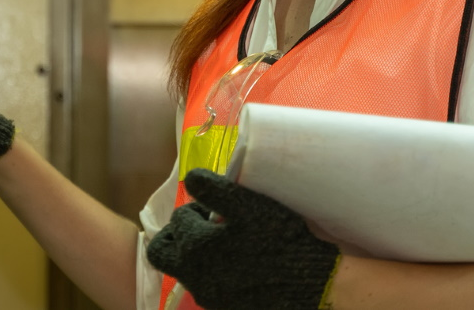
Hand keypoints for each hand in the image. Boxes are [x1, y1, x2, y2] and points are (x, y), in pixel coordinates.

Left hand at [146, 169, 339, 309]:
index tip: (214, 209)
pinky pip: (204, 288)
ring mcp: (207, 297)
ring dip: (193, 255)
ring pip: (183, 272)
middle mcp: (193, 277)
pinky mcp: (223, 309)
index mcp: (194, 249)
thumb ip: (214, 190)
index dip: (196, 208)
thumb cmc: (281, 242)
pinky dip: (210, 274)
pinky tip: (235, 266)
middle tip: (200, 228)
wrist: (313, 287)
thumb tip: (190, 178)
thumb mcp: (250, 206)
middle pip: (161, 254)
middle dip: (175, 236)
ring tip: (223, 245)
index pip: (178, 219)